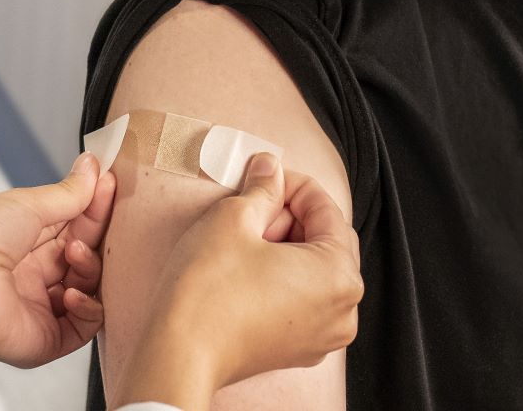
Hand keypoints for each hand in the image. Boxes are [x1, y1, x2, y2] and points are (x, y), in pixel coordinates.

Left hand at [0, 152, 117, 367]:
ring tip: (75, 253)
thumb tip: (91, 169)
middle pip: (83, 254)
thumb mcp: (25, 204)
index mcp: (21, 241)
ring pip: (88, 287)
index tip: (109, 183)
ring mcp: (39, 307)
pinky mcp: (45, 338)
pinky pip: (83, 326)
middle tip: (107, 210)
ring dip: (90, 267)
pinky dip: (88, 307)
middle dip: (96, 232)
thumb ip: (66, 193)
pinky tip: (72, 292)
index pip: (71, 224)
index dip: (92, 205)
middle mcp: (31, 274)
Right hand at [112, 154, 362, 409]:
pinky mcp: (297, 349)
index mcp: (340, 275)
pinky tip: (247, 267)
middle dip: (291, 217)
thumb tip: (270, 168)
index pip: (326, 210)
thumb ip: (262, 187)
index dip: (293, 185)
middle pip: (326, 241)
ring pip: (314, 271)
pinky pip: (302, 299)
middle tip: (252, 207)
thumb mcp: (233, 219)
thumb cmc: (208, 292)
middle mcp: (343, 310)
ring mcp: (322, 336)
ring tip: (246, 238)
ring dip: (286, 246)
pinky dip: (282, 277)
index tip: (266, 175)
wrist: (179, 353)